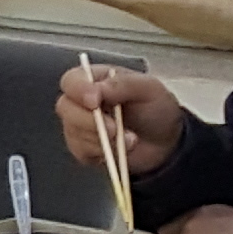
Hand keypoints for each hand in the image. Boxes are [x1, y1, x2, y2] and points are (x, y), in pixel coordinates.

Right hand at [57, 60, 188, 179]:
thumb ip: (122, 84)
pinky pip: (79, 151)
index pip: (72, 80)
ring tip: (130, 140)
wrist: (167, 144)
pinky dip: (100, 153)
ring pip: (72, 132)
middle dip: (89, 121)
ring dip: (101, 140)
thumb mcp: (149, 89)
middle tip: (115, 130)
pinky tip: (118, 150)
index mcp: (97, 80)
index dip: (78, 90)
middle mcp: (83, 101)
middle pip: (65, 107)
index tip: (95, 102)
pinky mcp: (84, 148)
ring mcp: (81, 125)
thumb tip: (95, 90)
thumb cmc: (158, 110)